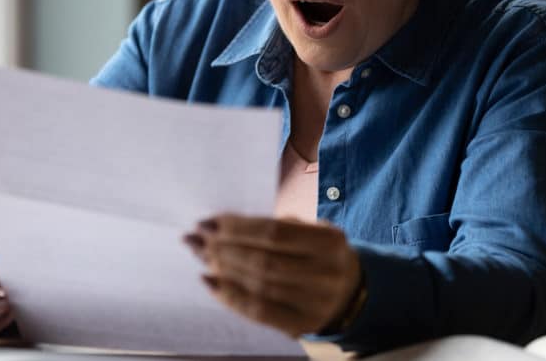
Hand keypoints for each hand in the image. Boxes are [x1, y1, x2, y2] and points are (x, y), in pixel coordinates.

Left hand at [184, 214, 362, 337]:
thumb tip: (218, 227)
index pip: (274, 232)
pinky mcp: (302, 325)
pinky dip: (230, 296)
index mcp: (329, 241)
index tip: (208, 222)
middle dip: (223, 248)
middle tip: (196, 239)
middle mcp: (326, 273)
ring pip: (258, 287)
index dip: (237, 227)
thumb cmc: (318, 252)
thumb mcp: (310, 230)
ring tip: (201, 255)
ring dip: (223, 270)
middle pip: (263, 261)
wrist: (349, 291)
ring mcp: (315, 303)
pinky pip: (259, 311)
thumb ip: (272, 228)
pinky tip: (210, 282)